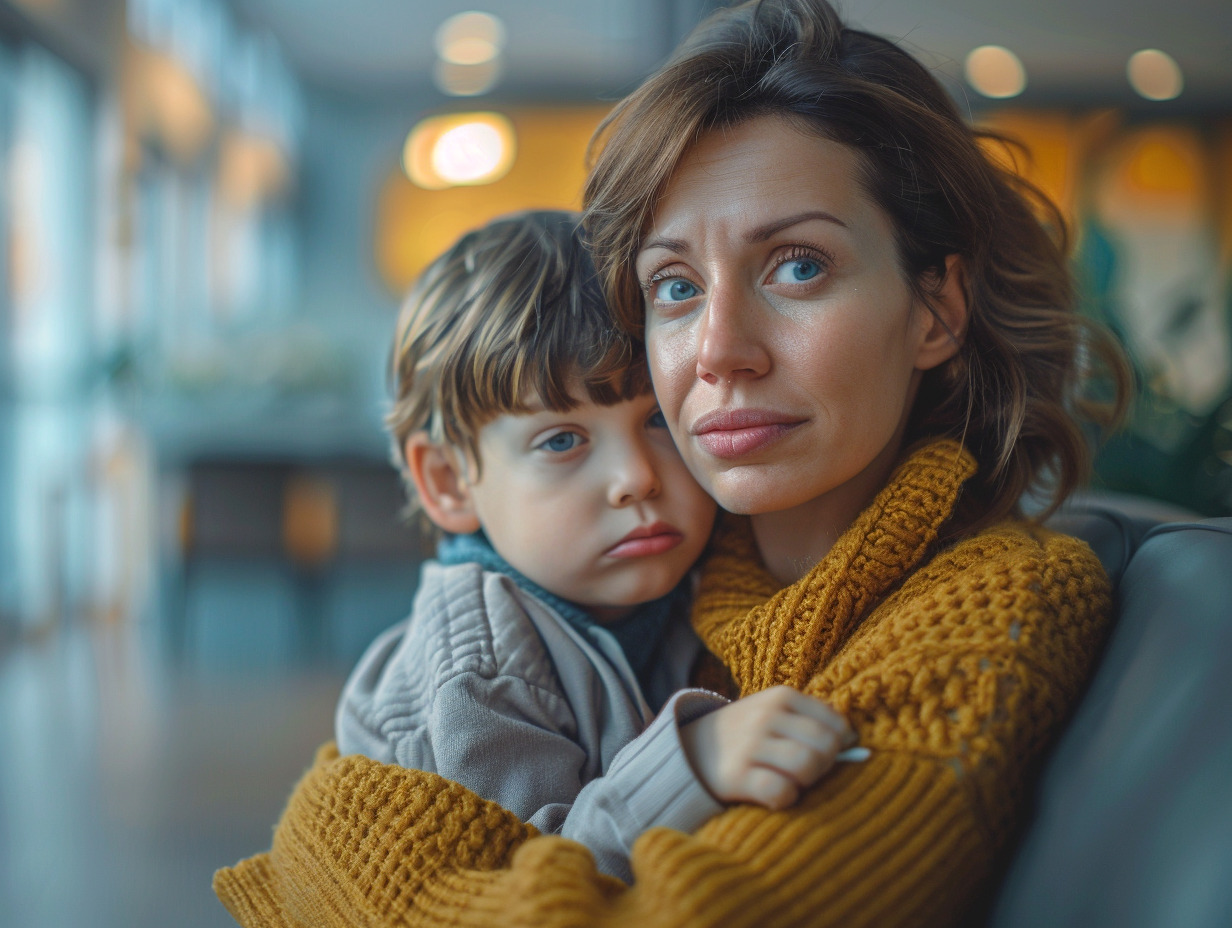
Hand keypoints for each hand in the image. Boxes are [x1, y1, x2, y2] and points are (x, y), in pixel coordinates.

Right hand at [681, 685, 855, 809]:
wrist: (691, 747)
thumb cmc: (749, 734)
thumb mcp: (776, 713)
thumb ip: (812, 722)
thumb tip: (855, 744)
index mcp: (782, 696)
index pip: (836, 723)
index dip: (839, 744)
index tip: (825, 753)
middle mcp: (766, 715)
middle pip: (826, 745)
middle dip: (825, 765)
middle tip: (808, 771)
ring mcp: (750, 744)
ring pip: (807, 765)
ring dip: (807, 781)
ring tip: (793, 781)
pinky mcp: (736, 775)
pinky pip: (780, 791)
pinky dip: (785, 798)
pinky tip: (775, 794)